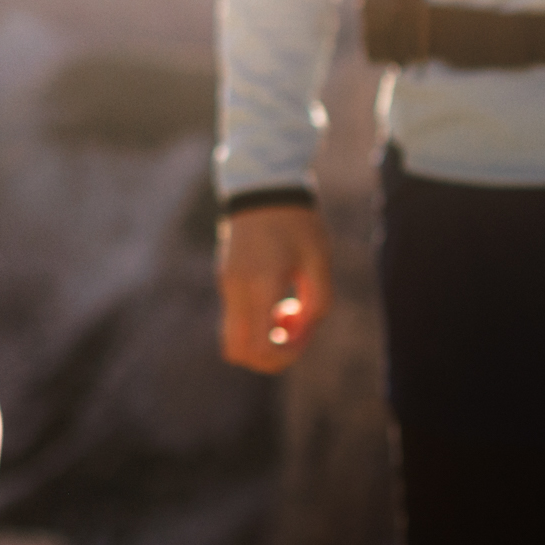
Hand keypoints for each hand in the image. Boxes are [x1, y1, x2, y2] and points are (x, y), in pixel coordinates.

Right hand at [218, 202, 334, 373]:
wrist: (264, 186)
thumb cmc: (298, 222)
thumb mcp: (319, 261)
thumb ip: (317, 302)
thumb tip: (301, 329)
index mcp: (262, 283)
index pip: (261, 347)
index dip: (286, 355)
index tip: (305, 332)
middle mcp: (237, 289)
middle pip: (238, 353)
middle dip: (268, 357)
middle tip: (294, 332)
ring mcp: (226, 285)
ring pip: (233, 338)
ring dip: (261, 339)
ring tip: (287, 312)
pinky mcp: (225, 280)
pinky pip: (236, 318)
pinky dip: (257, 322)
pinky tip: (277, 297)